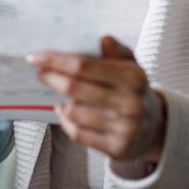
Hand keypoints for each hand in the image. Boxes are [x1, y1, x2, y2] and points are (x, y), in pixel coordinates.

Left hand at [28, 36, 166, 162]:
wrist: (154, 128)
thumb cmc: (133, 89)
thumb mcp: (131, 65)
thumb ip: (115, 49)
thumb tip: (100, 40)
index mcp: (134, 77)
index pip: (84, 65)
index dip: (55, 61)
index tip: (34, 57)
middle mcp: (131, 104)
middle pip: (74, 88)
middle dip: (52, 78)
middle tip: (41, 73)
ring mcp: (125, 129)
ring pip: (73, 112)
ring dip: (64, 102)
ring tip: (63, 95)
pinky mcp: (117, 149)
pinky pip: (77, 133)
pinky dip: (67, 121)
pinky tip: (68, 112)